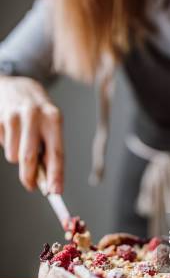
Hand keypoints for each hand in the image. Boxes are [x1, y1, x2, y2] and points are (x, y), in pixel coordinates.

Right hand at [0, 76, 63, 192]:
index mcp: (53, 118)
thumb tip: (49, 181)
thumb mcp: (50, 125)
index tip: (55, 191)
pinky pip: (1, 144)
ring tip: (21, 141)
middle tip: (32, 185)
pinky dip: (6, 144)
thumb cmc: (37, 112)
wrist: (16, 86)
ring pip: (13, 155)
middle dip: (30, 176)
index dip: (56, 174)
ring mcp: (14, 115)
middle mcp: (35, 115)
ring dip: (17, 156)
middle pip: (30, 157)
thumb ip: (50, 149)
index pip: (56, 152)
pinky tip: (10, 131)